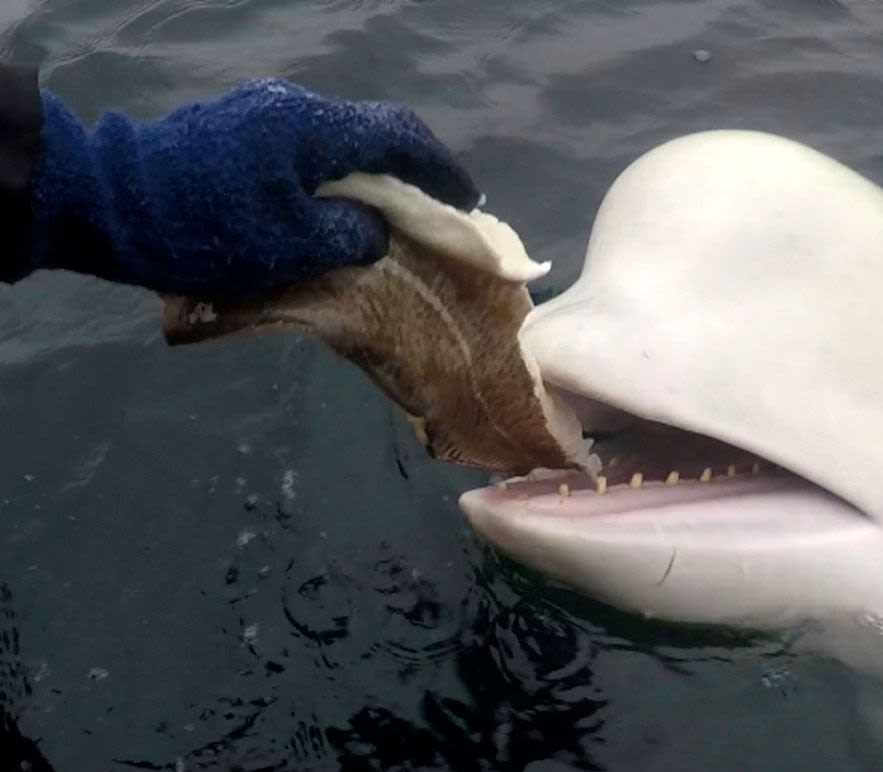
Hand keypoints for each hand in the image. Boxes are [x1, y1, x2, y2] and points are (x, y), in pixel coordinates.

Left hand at [27, 79, 479, 295]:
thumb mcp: (295, 246)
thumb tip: (375, 230)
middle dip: (411, 168)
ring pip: (337, 138)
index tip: (467, 201)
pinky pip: (305, 145)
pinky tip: (334, 205)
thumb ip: (352, 235)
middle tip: (436, 206)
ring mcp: (261, 112)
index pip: (401, 137)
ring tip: (388, 213)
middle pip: (372, 130)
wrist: (110, 204)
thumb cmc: (208, 229)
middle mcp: (293, 108)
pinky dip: (334, 173)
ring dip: (369, 172)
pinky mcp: (236, 128)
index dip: (441, 170)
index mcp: (315, 128)